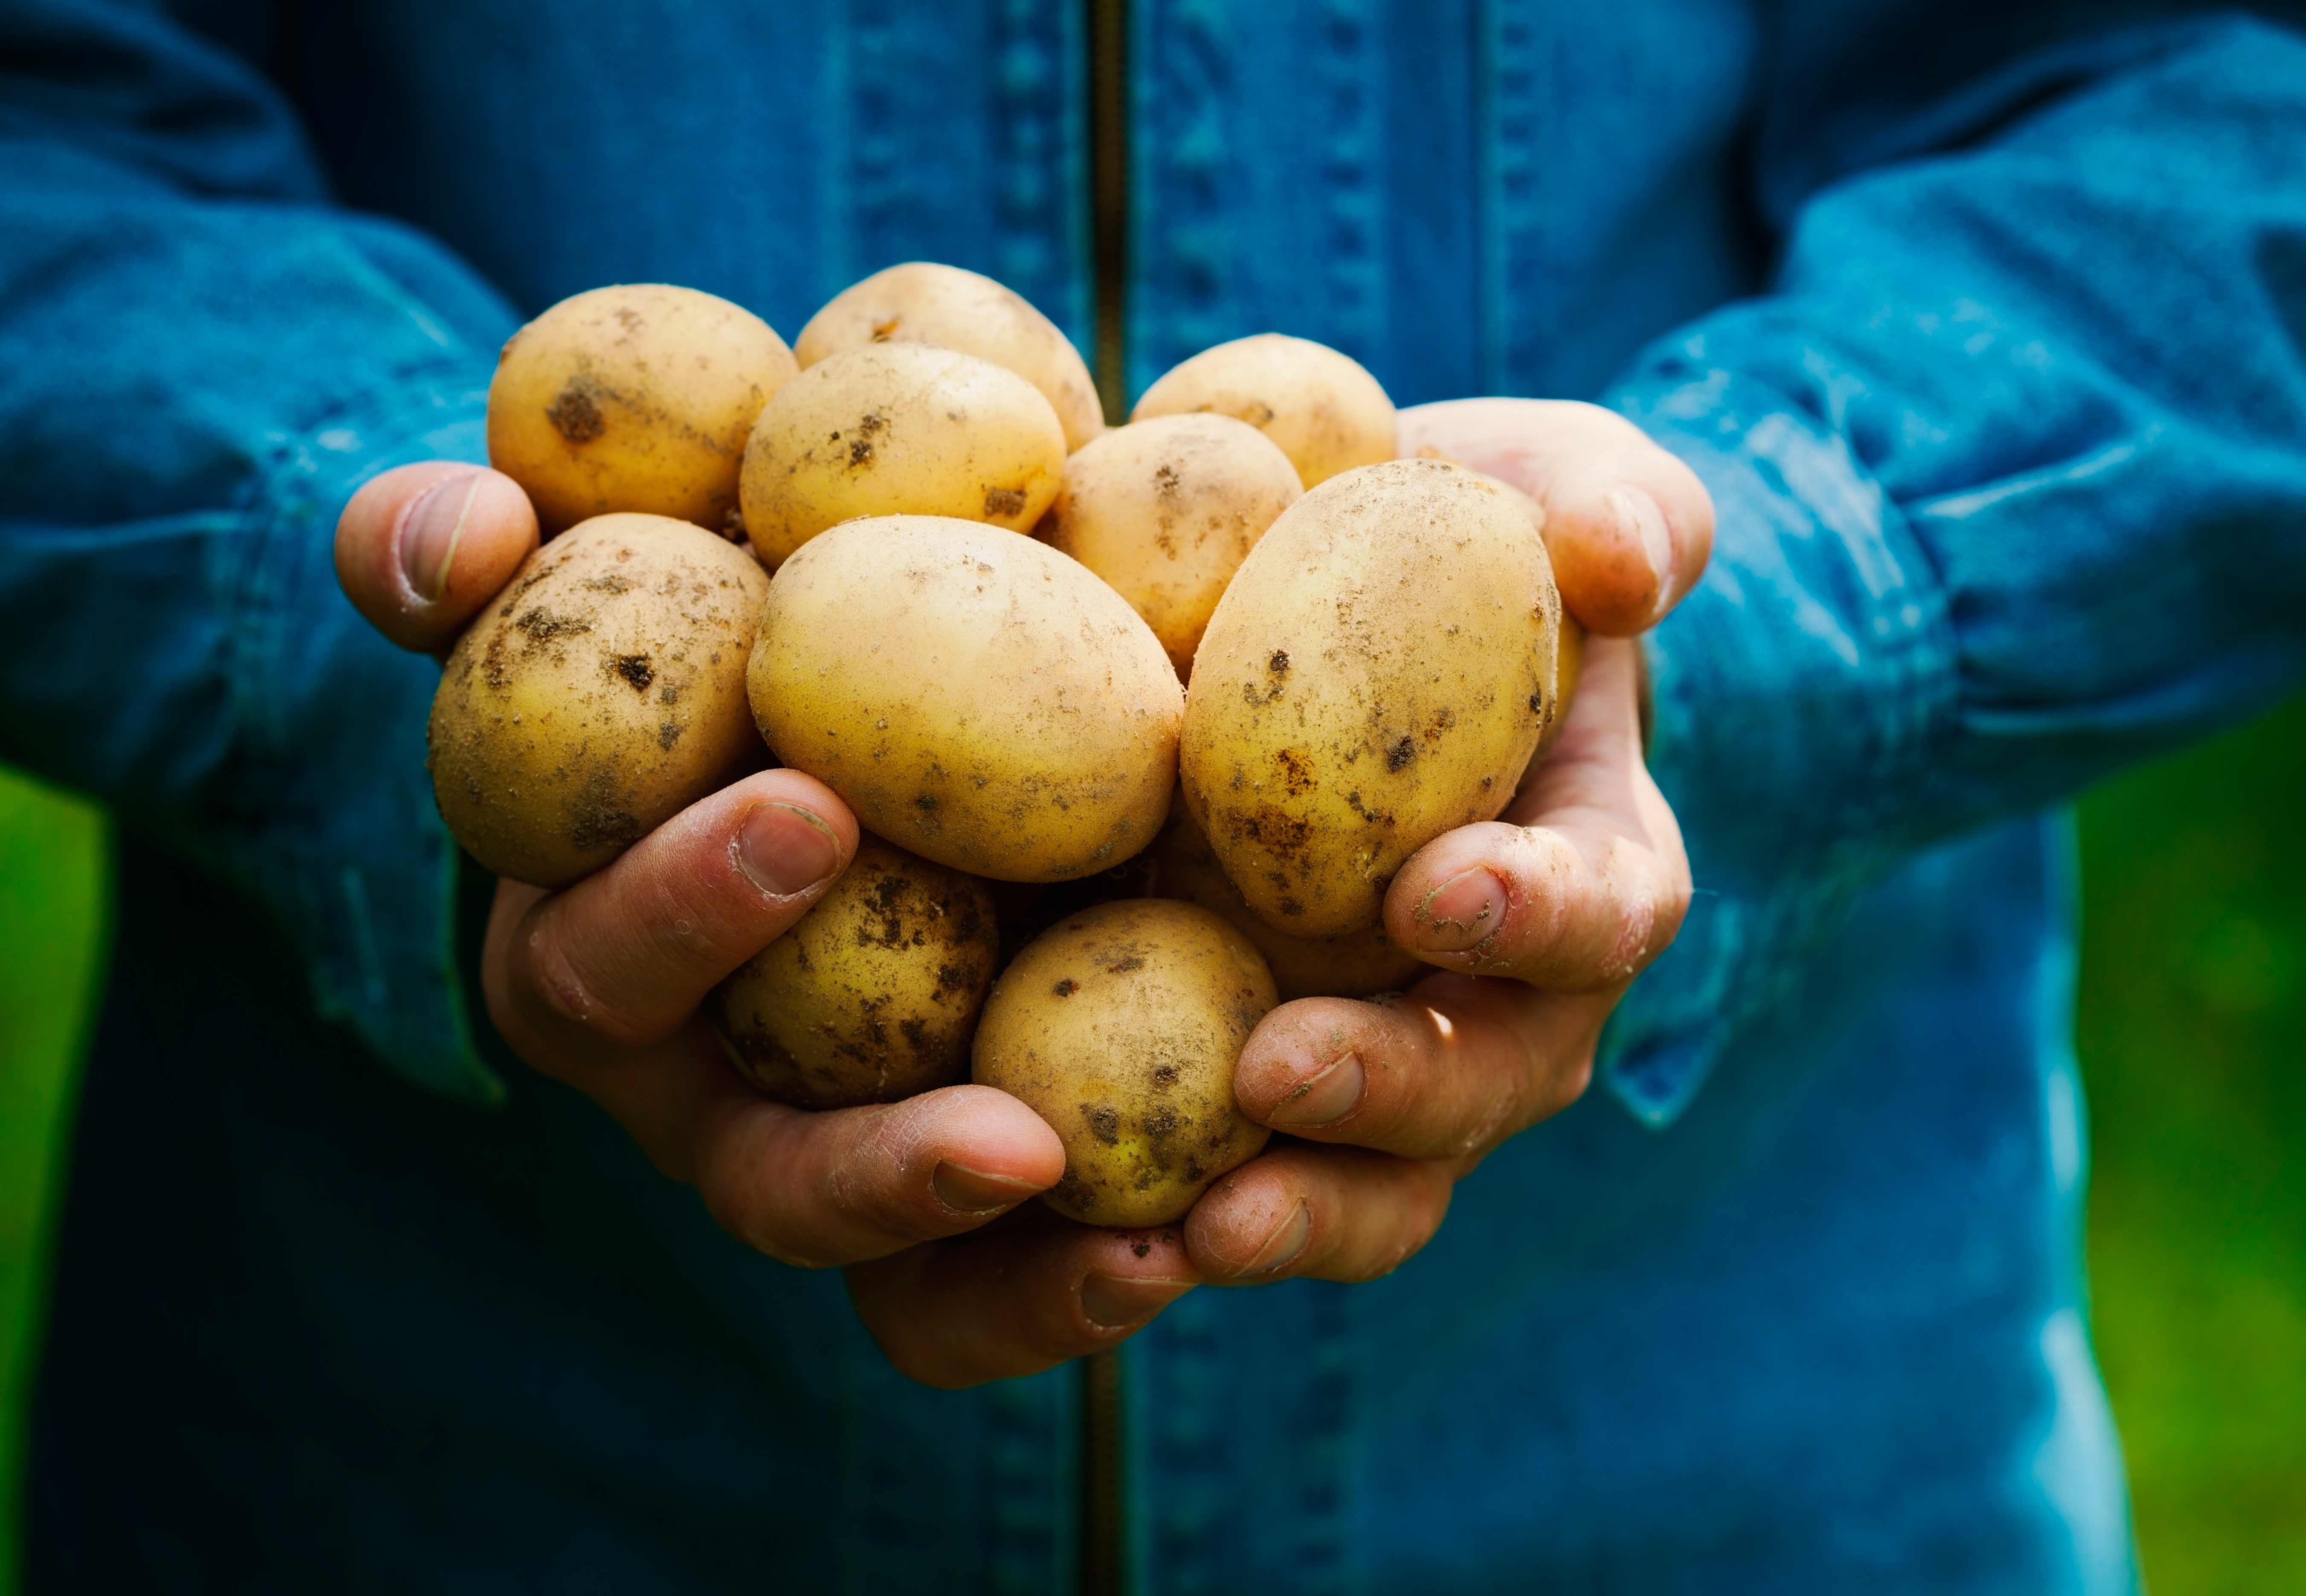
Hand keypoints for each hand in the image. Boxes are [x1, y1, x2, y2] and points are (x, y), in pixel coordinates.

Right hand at [334, 464, 1191, 1369]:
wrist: (853, 682)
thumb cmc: (700, 619)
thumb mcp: (586, 566)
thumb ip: (469, 550)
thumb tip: (458, 535)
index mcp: (604, 955)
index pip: (610, 963)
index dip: (686, 906)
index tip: (810, 810)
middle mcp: (722, 1090)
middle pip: (770, 1180)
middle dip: (873, 1171)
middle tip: (1011, 1142)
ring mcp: (849, 1152)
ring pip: (908, 1286)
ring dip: (1017, 1288)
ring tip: (1148, 1257)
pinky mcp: (973, 1179)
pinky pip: (1009, 1290)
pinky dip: (1087, 1285)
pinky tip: (1203, 1243)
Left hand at [1172, 398, 1709, 1286]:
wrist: (1290, 614)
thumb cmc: (1438, 541)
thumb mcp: (1534, 484)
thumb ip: (1612, 503)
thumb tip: (1626, 560)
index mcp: (1576, 870)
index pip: (1601, 909)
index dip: (1541, 912)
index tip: (1439, 888)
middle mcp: (1491, 1000)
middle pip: (1478, 1087)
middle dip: (1392, 1094)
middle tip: (1280, 1074)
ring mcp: (1371, 1065)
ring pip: (1368, 1187)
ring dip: (1291, 1215)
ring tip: (1191, 1233)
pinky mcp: (1237, 1098)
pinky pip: (1223, 1193)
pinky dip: (1158, 1232)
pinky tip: (1075, 1237)